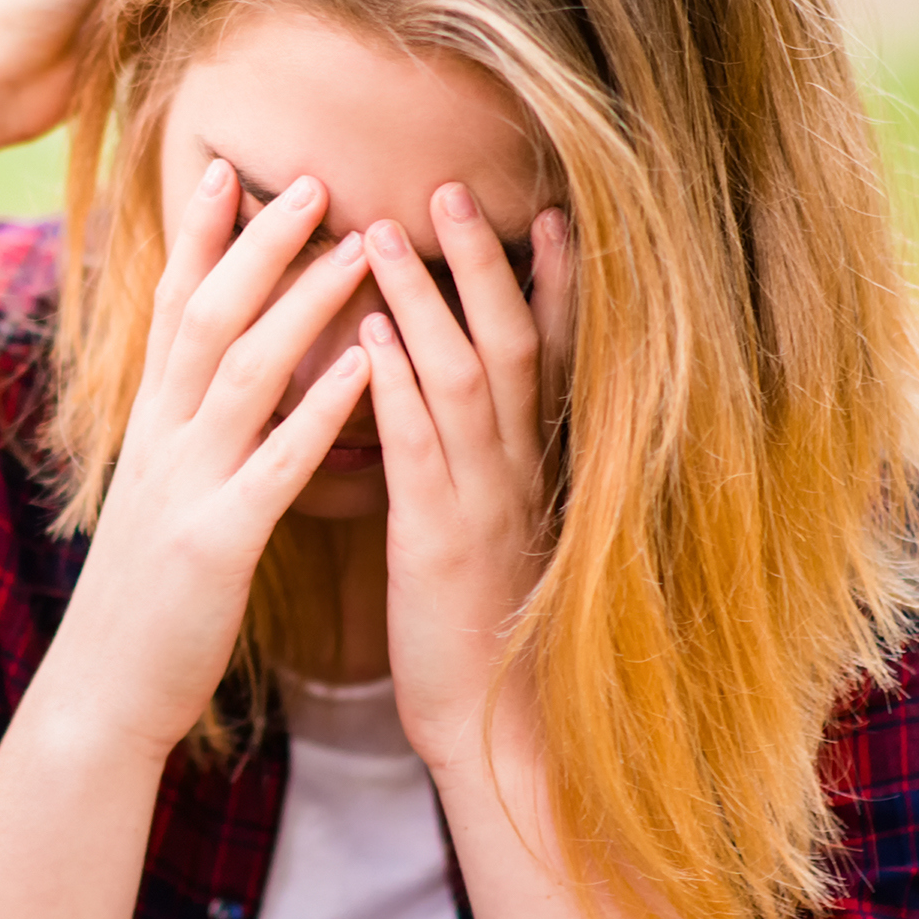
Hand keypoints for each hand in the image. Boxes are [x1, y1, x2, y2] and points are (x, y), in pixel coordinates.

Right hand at [41, 157, 371, 759]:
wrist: (102, 693)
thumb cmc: (142, 602)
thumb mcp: (154, 500)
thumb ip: (182, 440)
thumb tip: (207, 389)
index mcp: (149, 429)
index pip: (171, 308)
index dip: (199, 236)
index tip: (230, 169)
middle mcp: (161, 441)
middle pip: (207, 316)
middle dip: (258, 243)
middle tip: (312, 176)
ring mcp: (186, 487)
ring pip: (244, 370)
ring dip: (302, 303)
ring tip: (360, 247)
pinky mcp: (218, 542)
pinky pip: (276, 463)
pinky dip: (322, 410)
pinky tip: (368, 368)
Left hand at [357, 188, 575, 773]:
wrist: (501, 731)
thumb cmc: (486, 630)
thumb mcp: (494, 533)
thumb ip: (486, 469)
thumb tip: (460, 411)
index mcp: (531, 469)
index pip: (550, 356)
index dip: (551, 282)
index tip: (545, 210)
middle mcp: (520, 472)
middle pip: (515, 341)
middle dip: (483, 262)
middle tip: (447, 186)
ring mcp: (486, 502)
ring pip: (466, 377)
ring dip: (425, 297)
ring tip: (384, 228)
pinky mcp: (441, 541)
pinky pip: (421, 446)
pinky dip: (395, 381)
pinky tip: (367, 331)